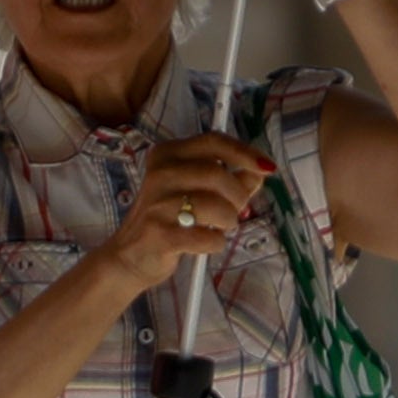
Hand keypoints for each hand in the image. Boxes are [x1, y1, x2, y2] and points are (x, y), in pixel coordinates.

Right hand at [95, 130, 277, 297]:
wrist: (130, 256)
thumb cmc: (168, 219)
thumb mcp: (195, 191)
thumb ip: (229, 178)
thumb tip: (260, 171)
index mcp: (167, 155)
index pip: (213, 142)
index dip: (245, 153)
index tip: (267, 167)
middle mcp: (159, 173)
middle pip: (217, 174)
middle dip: (237, 196)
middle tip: (235, 211)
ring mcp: (158, 204)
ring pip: (216, 206)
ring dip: (228, 221)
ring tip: (217, 228)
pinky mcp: (160, 234)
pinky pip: (208, 237)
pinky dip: (215, 242)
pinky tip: (203, 243)